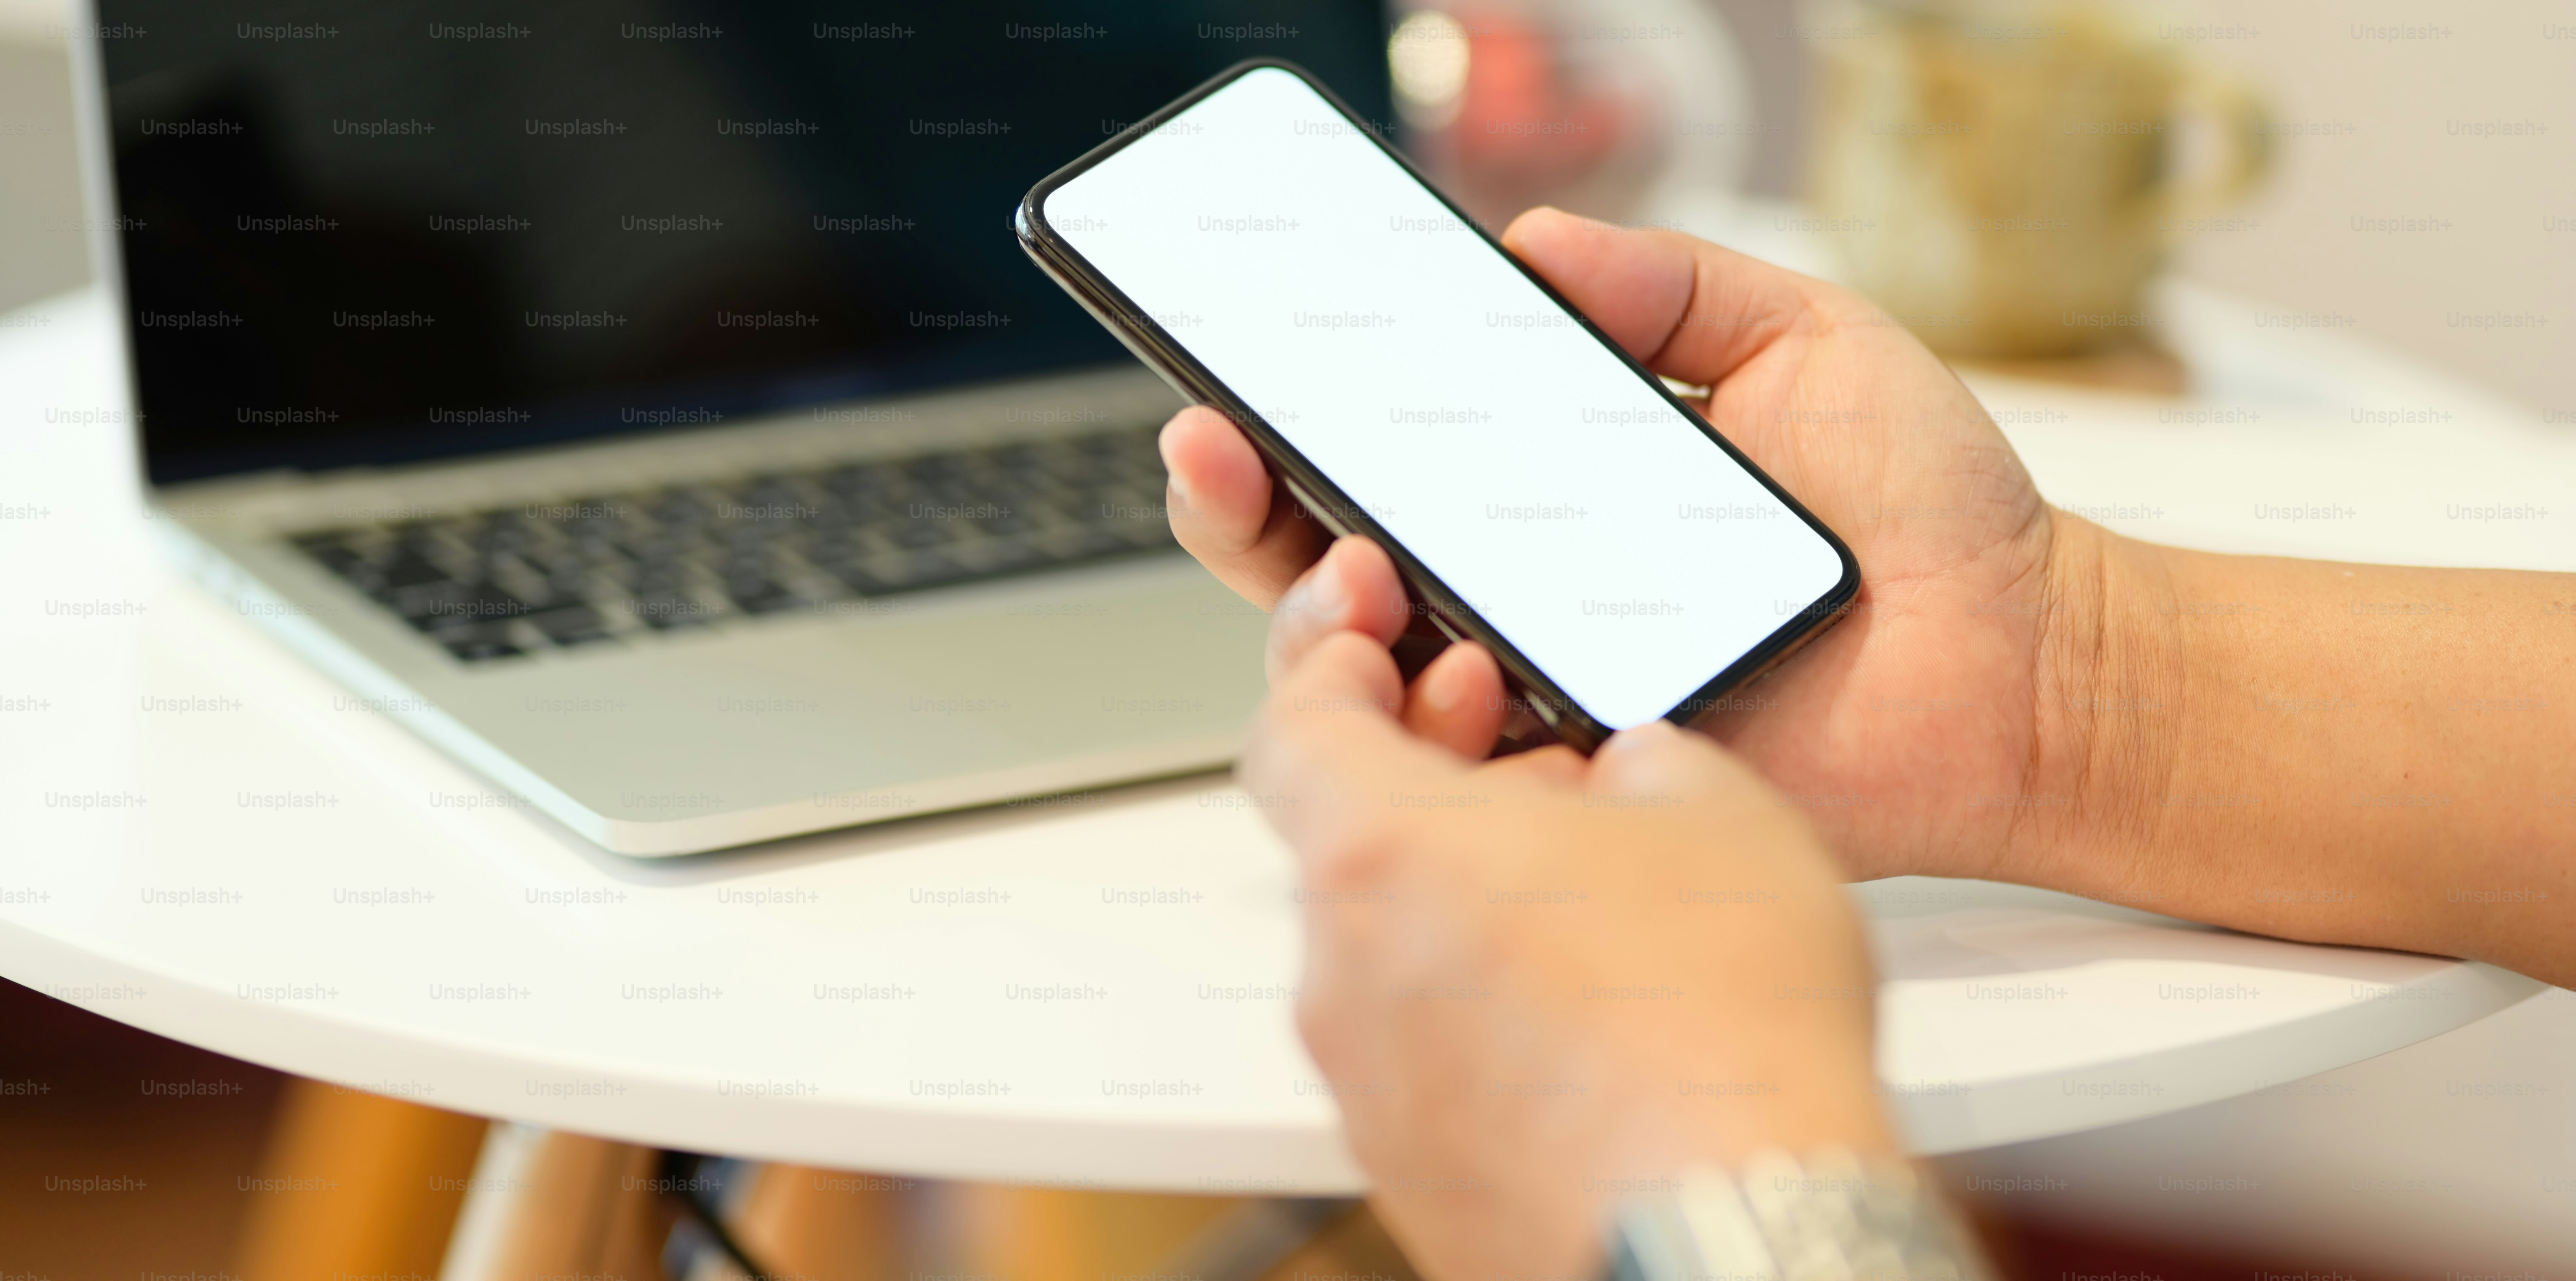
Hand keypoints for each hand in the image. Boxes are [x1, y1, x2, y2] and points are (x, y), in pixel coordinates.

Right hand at [1162, 207, 2105, 881]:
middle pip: (1327, 558)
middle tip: (1211, 434)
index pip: (1383, 449)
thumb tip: (1535, 238)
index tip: (1240, 349)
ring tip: (1330, 552)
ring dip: (1307, 605)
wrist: (2016, 660)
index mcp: (1547, 487)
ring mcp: (1546, 692)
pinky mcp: (1588, 780)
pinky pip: (1469, 763)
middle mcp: (1521, 592)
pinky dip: (1426, 715)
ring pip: (1365, 668)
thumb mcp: (1806, 342)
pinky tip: (1435, 657)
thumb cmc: (1925, 509)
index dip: (1294, 406)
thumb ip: (1675, 284)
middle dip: (1239, 497)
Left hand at [1244, 628, 1897, 1280]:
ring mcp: (1372, 1090)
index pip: (1295, 726)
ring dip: (1473, 918)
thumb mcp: (1719, 808)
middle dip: (1441, 794)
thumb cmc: (1719, 1037)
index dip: (1333, 671)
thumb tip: (1630, 777)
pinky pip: (1433, 1067)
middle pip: (1354, 851)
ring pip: (1397, 964)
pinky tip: (1603, 1030)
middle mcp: (1343, 975)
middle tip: (1534, 771)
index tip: (1373, 651)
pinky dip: (1492, 1027)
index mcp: (1379, 853)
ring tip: (1604, 915)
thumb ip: (1641, 762)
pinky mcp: (1415, 1177)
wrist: (1730, 1231)